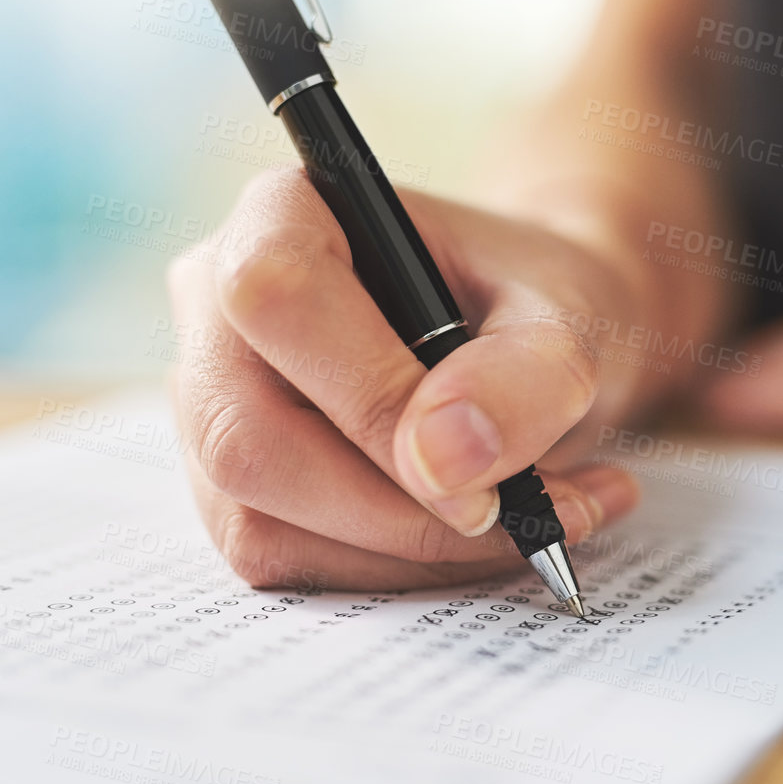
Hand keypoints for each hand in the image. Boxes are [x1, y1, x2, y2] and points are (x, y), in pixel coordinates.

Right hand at [166, 169, 642, 591]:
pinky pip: (282, 559)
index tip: (482, 478)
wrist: (535, 340)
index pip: (278, 299)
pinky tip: (484, 539)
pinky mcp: (228, 483)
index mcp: (284, 212)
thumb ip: (529, 374)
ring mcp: (208, 400)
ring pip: (258, 522)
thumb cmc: (540, 304)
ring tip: (534, 521)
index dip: (371, 402)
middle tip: (524, 521)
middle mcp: (216, 303)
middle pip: (247, 440)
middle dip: (397, 513)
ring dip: (409, 552)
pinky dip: (394, 571)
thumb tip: (441, 460)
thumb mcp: (574, 317)